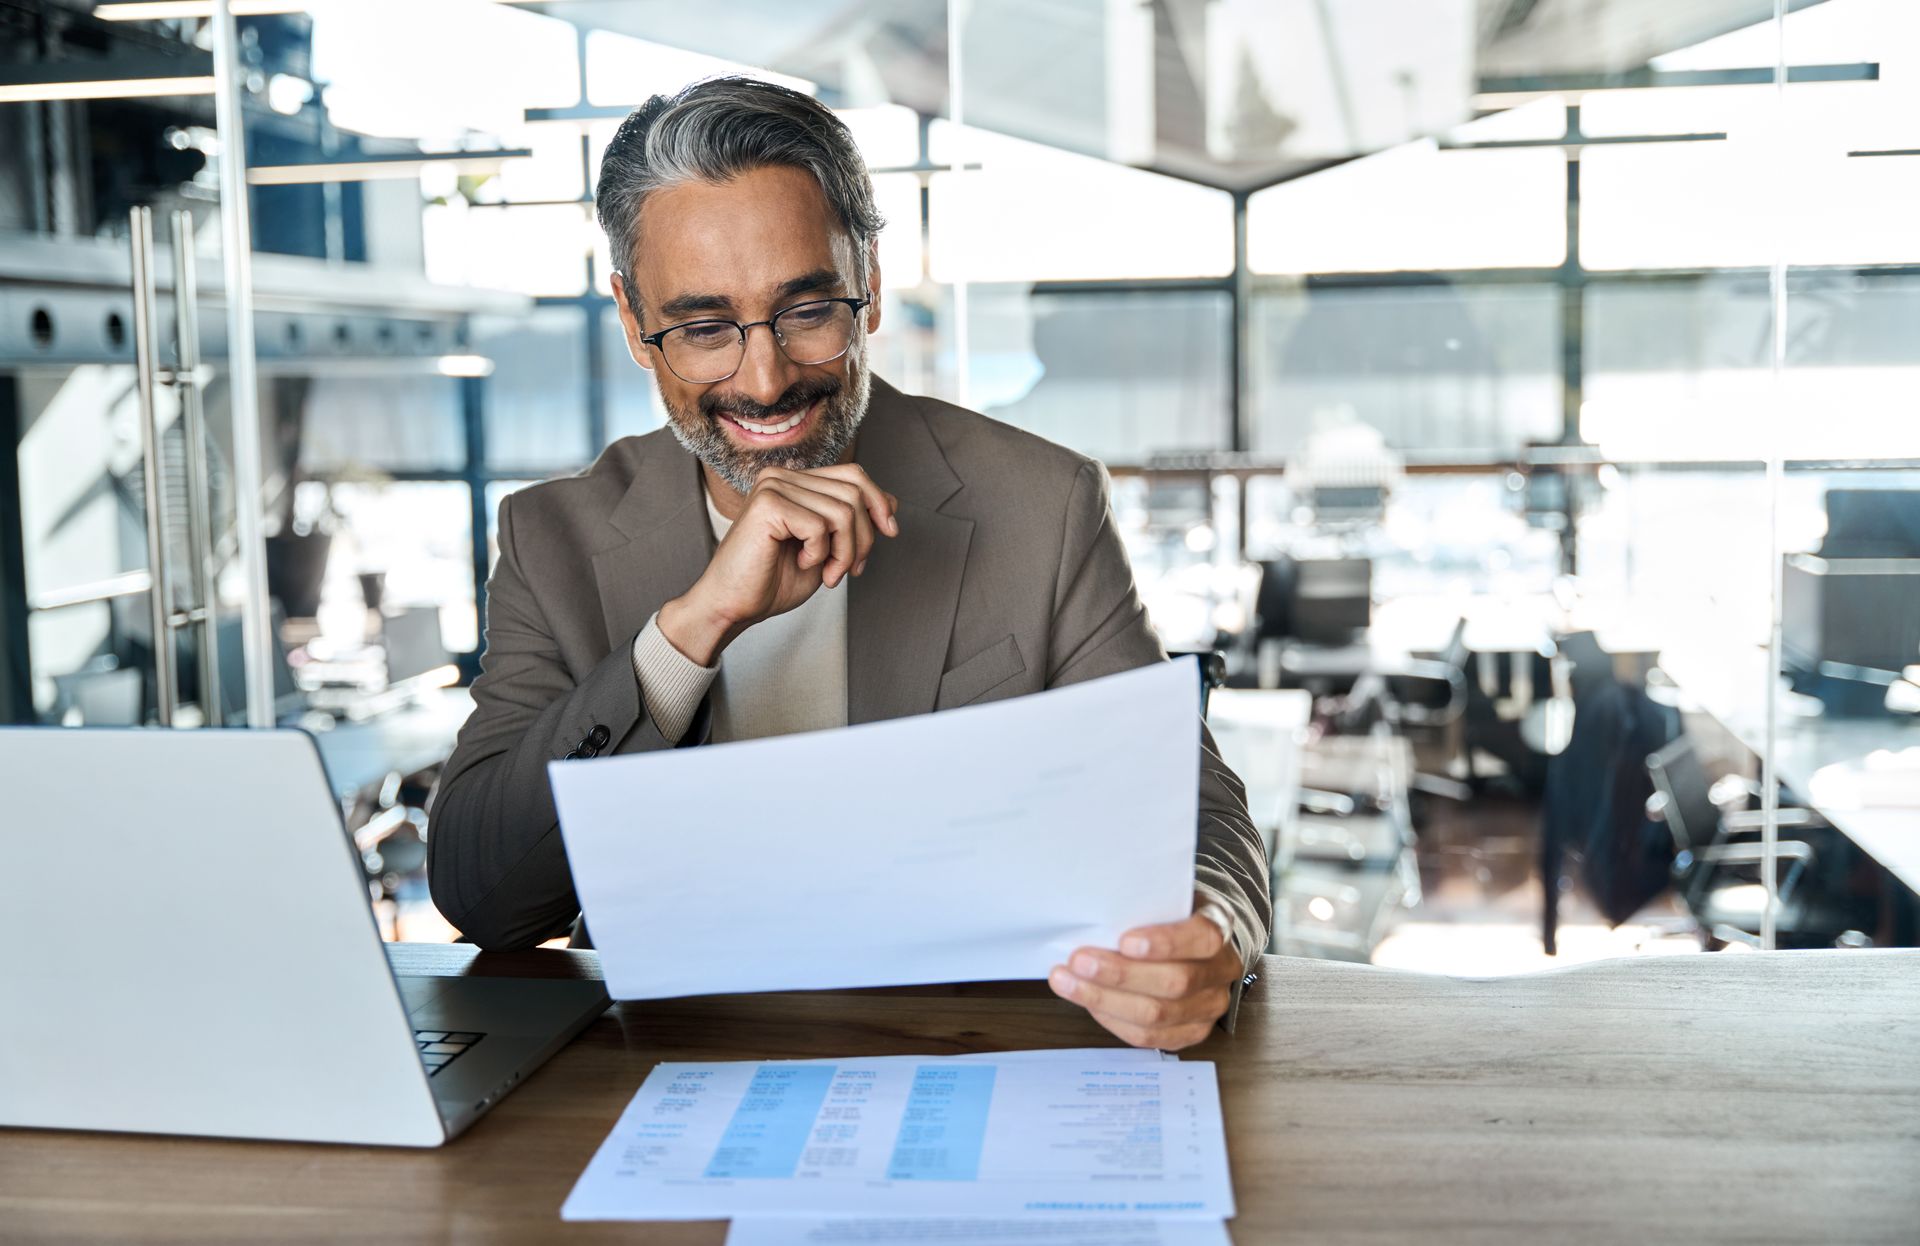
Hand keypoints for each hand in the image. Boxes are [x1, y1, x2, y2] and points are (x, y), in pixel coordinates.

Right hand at [658, 464, 897, 665]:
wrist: (734, 606)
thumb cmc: (773, 581)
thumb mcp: (828, 548)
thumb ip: (853, 522)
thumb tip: (891, 502)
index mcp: (796, 482)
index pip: (854, 475)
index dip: (879, 502)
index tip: (890, 532)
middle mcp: (783, 477)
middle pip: (854, 492)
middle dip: (863, 538)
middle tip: (847, 570)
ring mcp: (774, 486)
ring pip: (843, 511)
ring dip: (844, 552)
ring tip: (828, 573)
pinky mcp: (767, 504)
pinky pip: (819, 526)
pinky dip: (820, 554)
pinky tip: (802, 563)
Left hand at [1048, 897, 1239, 1050]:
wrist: (1190, 939)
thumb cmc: (1168, 915)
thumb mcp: (1163, 897)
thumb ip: (1140, 906)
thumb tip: (1093, 915)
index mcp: (1219, 927)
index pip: (1203, 938)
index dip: (1166, 943)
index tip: (1125, 941)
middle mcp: (1222, 970)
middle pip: (1175, 982)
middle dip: (1121, 975)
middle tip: (1079, 961)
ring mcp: (1210, 1005)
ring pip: (1158, 1015)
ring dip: (1106, 999)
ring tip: (1069, 982)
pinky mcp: (1191, 1032)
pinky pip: (1149, 1036)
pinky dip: (1112, 1019)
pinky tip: (1087, 1001)